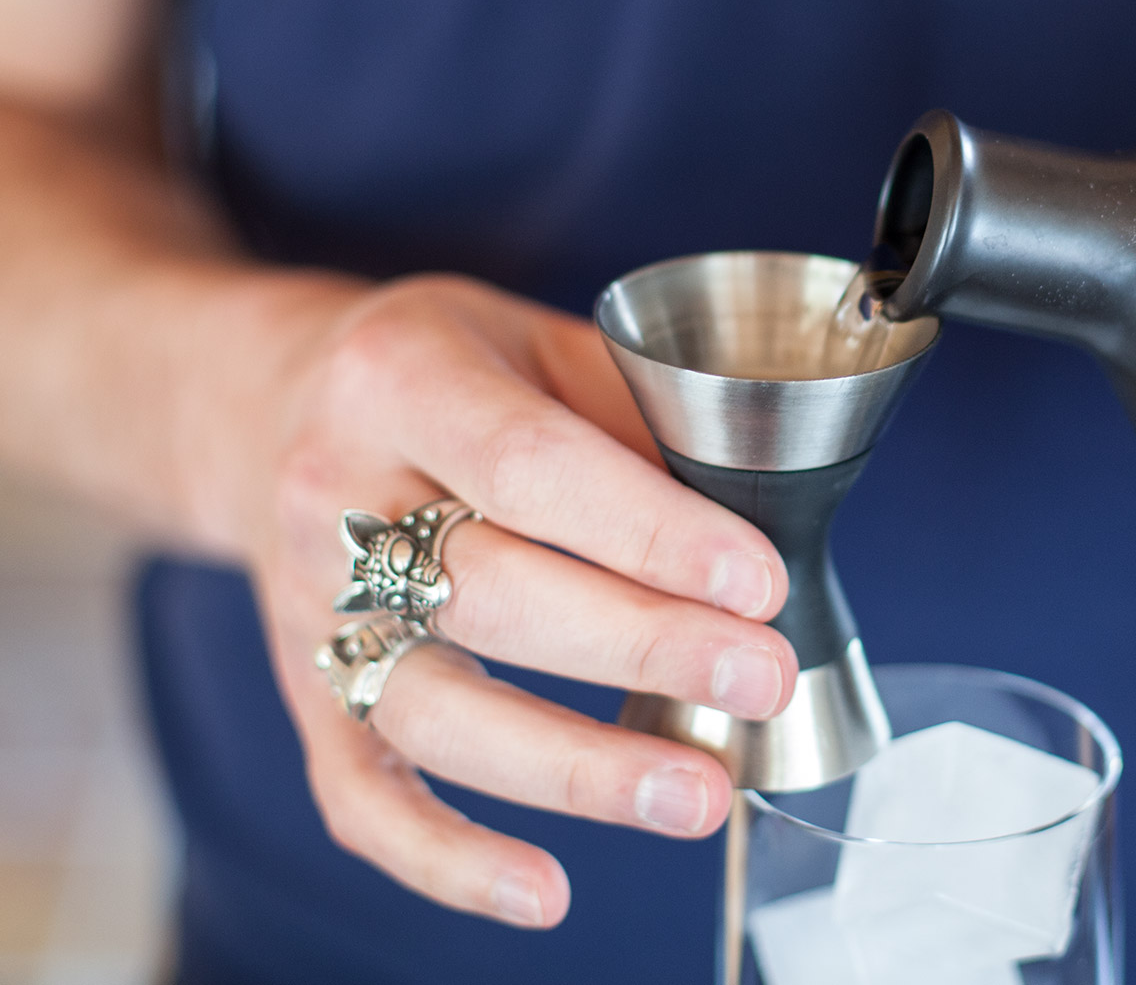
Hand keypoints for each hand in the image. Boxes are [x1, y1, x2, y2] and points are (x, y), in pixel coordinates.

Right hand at [252, 273, 795, 927]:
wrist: (274, 408)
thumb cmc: (441, 370)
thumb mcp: (533, 341)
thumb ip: (631, 417)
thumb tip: (752, 526)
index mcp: (398, 378)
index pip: (530, 467)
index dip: (650, 533)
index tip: (758, 583)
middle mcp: (333, 497)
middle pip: (490, 596)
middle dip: (643, 645)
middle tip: (761, 677)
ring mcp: (308, 609)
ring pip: (435, 711)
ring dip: (577, 768)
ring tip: (699, 793)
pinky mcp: (305, 696)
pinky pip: (360, 795)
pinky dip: (447, 859)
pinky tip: (546, 894)